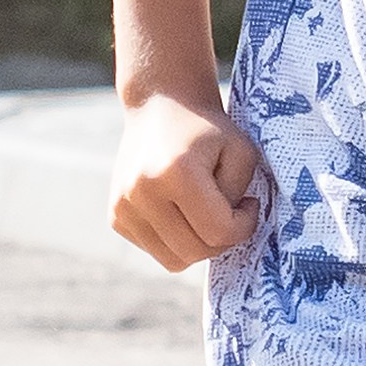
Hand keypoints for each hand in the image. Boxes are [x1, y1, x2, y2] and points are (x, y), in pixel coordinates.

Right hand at [109, 91, 265, 273]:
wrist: (160, 105)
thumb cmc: (208, 129)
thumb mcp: (241, 151)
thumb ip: (239, 194)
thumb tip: (224, 233)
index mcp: (175, 172)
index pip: (218, 231)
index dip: (244, 225)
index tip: (249, 203)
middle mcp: (142, 192)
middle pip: (195, 251)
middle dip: (222, 240)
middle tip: (231, 212)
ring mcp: (123, 206)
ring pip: (174, 260)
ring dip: (199, 244)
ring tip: (206, 213)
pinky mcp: (116, 216)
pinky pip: (156, 250)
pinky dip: (176, 240)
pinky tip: (182, 211)